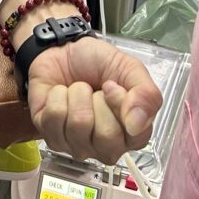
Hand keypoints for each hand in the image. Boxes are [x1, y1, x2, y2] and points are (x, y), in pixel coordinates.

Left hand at [27, 36, 163, 163]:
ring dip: (76, 95)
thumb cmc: (98, 64)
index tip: (111, 85)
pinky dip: (56, 96)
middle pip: (106, 137)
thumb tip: (137, 125)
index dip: (120, 104)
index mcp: (132, 134)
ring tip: (76, 90)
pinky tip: (60, 94)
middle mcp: (107, 147)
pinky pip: (54, 117)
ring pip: (78, 125)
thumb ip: (147, 95)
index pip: (135, 135)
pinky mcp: (52, 137)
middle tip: (95, 90)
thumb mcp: (130, 69)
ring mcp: (78, 146)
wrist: (63, 51)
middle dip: (97, 100)